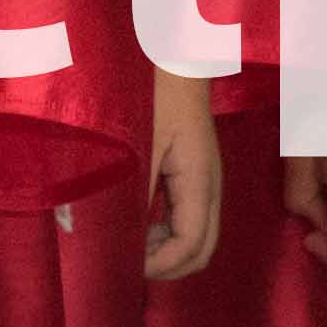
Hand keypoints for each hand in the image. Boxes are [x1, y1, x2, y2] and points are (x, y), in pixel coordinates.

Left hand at [142, 78, 227, 287]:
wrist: (171, 60)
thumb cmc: (153, 96)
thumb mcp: (137, 146)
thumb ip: (131, 193)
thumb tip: (116, 237)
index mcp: (199, 182)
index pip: (192, 244)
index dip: (161, 265)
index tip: (127, 265)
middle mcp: (210, 188)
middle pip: (202, 250)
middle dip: (168, 267)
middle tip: (128, 264)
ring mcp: (204, 183)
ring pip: (197, 238)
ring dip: (166, 252)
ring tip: (130, 247)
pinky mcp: (193, 177)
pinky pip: (187, 220)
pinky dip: (165, 235)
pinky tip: (138, 227)